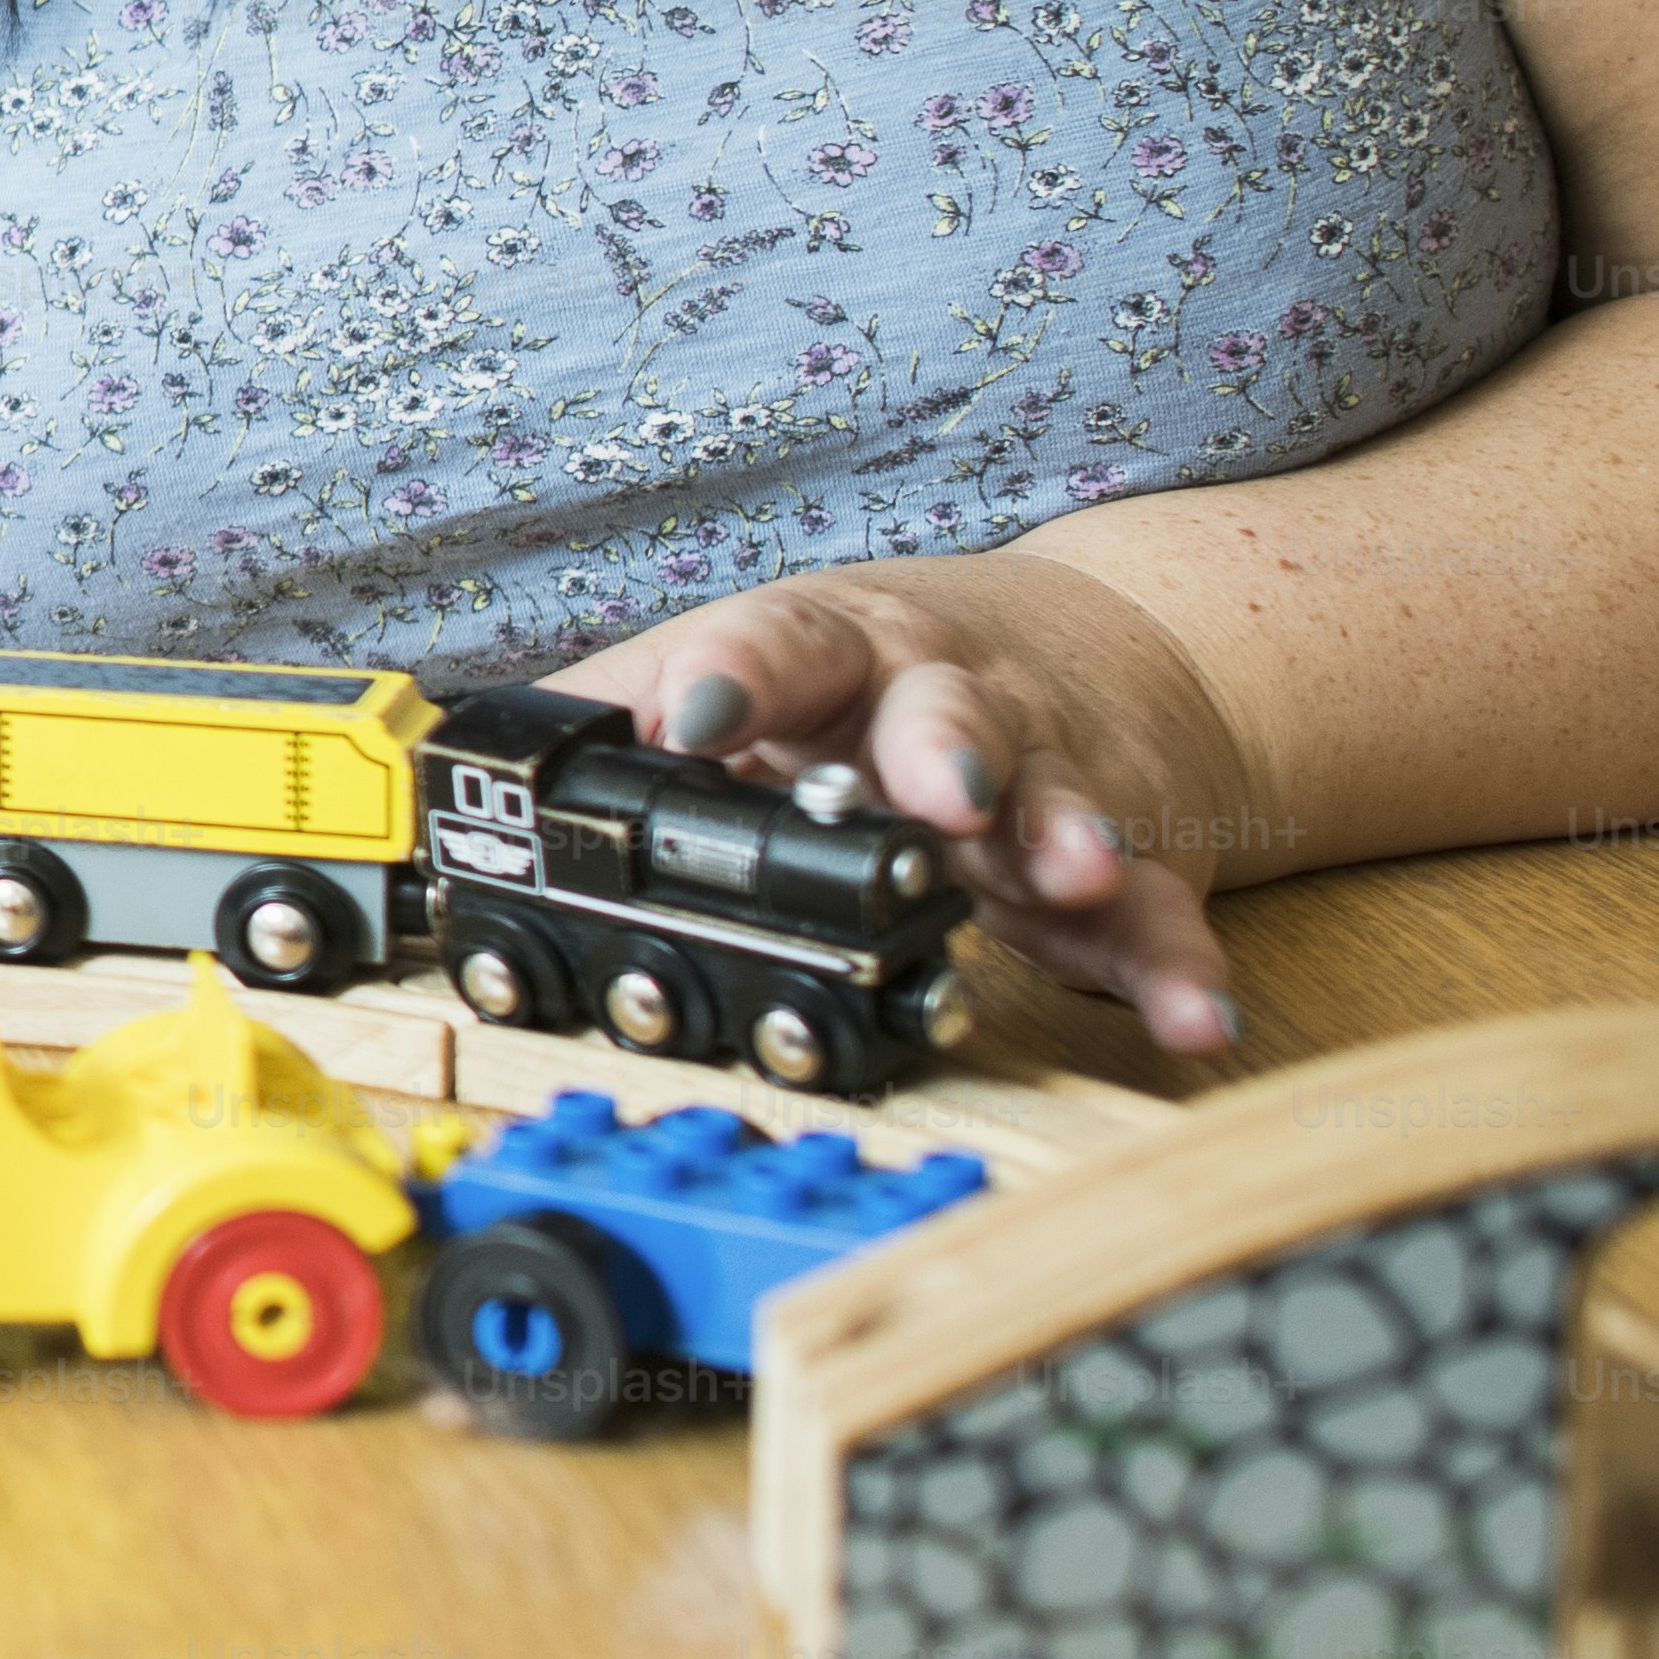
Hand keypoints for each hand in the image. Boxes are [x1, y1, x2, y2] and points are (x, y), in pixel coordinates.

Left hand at [542, 549, 1262, 1056]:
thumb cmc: (868, 671)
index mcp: (832, 655)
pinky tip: (1197, 1016)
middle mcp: (942, 705)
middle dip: (942, 746)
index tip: (694, 715)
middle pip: (946, 710)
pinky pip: (1153, 914)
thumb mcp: (744, 667)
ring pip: (1062, 799)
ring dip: (1066, 836)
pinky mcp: (1120, 857)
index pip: (774, 642)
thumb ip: (620, 708)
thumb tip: (461, 767)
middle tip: (938, 790)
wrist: (1083, 646)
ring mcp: (1042, 778)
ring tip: (1068, 870)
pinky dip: (1176, 965)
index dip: (732, 675)